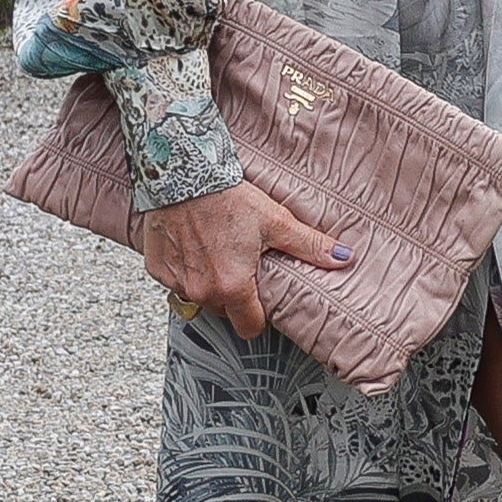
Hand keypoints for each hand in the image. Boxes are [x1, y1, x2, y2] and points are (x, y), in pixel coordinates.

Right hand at [138, 179, 350, 338]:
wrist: (182, 173)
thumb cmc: (228, 197)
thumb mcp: (275, 221)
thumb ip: (310, 246)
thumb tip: (345, 258)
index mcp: (232, 287)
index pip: (250, 328)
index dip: (259, 315)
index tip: (261, 299)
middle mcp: (201, 291)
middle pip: (224, 312)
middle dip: (234, 296)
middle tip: (240, 263)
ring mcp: (176, 282)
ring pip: (199, 297)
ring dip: (208, 283)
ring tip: (216, 250)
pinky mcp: (156, 269)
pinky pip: (175, 281)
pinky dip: (184, 268)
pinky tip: (193, 245)